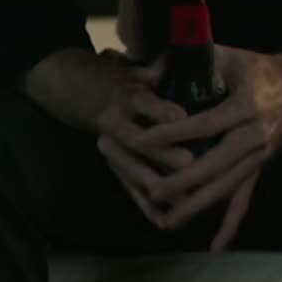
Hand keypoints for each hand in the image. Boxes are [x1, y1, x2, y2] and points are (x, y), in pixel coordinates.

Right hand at [93, 59, 195, 228]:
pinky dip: (146, 206)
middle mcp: (112, 123)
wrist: (91, 98)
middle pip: (136, 141)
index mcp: (124, 96)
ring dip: (156, 184)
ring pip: (131, 170)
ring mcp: (111, 149)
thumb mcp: (141, 70)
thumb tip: (170, 61)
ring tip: (182, 196)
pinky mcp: (116, 168)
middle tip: (190, 162)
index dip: (159, 109)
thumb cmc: (130, 83)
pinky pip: (129, 190)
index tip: (181, 114)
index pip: (140, 101)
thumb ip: (157, 69)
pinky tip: (164, 220)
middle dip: (162, 154)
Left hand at [139, 48, 281, 248]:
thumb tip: (149, 69)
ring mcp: (259, 157)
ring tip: (167, 221)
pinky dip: (230, 225)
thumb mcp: (227, 55)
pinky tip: (215, 247)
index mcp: (245, 106)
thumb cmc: (256, 68)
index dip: (173, 134)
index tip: (142, 141)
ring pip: (227, 188)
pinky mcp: (260, 170)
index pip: (204, 124)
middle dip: (182, 181)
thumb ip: (189, 59)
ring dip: (197, 207)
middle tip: (151, 192)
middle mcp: (254, 136)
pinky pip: (245, 200)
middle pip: (215, 165)